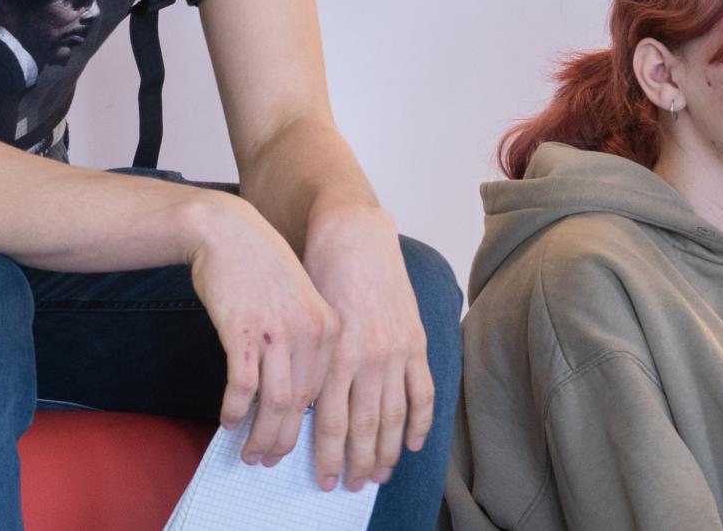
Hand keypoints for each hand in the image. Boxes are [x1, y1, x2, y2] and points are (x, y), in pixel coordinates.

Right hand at [186, 194, 340, 467]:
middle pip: (301, 405)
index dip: (309, 428)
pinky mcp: (243, 331)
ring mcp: (277, 331)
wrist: (226, 231)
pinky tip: (227, 422)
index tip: (296, 448)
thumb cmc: (259, 268)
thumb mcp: (298, 302)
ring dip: (260, 436)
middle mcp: (309, 332)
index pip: (325, 393)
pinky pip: (243, 387)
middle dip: (283, 441)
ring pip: (275, 403)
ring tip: (247, 452)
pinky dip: (235, 411)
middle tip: (266, 461)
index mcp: (329, 327)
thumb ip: (304, 345)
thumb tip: (297, 399)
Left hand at [303, 206, 433, 492]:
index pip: (332, 421)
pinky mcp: (415, 341)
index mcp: (335, 355)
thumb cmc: (318, 273)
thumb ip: (308, 364)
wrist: (352, 235)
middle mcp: (367, 357)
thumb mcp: (306, 321)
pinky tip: (413, 444)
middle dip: (357, 463)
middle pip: (365, 427)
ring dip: (388, 452)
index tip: (323, 479)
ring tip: (379, 476)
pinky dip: (420, 420)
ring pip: (394, 415)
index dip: (328, 455)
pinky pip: (423, 391)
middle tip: (350, 487)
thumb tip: (299, 409)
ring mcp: (396, 351)